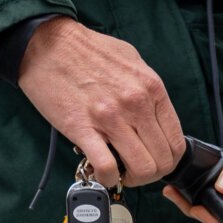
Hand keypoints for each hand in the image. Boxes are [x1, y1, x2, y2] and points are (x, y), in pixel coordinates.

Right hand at [18, 18, 183, 186]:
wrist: (45, 42)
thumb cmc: (87, 51)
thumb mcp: (132, 61)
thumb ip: (148, 90)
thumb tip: (156, 117)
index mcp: (152, 89)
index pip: (177, 142)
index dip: (170, 161)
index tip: (157, 162)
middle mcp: (136, 104)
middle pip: (162, 160)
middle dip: (153, 174)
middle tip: (138, 171)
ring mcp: (110, 117)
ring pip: (141, 168)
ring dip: (134, 180)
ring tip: (122, 174)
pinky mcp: (82, 127)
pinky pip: (106, 167)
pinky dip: (108, 178)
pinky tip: (103, 175)